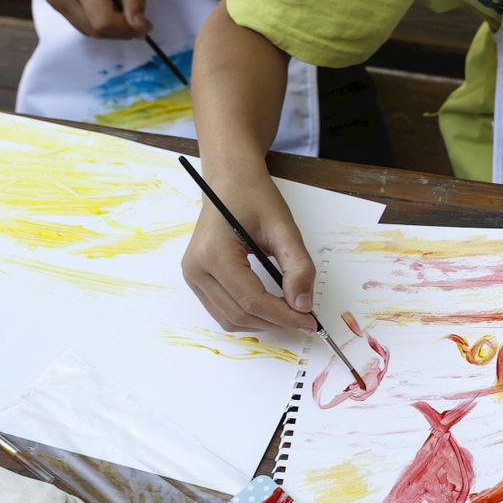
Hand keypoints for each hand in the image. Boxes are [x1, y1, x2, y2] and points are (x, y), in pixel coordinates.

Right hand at [45, 0, 147, 37]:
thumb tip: (140, 27)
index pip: (103, 20)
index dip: (128, 28)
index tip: (146, 24)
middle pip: (95, 30)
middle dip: (122, 31)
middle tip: (140, 21)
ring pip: (88, 31)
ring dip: (112, 29)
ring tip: (125, 11)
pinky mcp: (53, 2)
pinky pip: (81, 23)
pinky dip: (99, 23)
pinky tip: (110, 8)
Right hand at [180, 164, 318, 332]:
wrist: (230, 180)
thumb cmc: (253, 197)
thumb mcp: (284, 228)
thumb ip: (297, 267)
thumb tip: (303, 305)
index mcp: (214, 254)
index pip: (251, 301)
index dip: (284, 316)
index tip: (310, 321)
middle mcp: (196, 268)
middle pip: (239, 314)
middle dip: (275, 321)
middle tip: (305, 318)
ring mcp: (192, 275)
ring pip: (228, 319)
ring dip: (261, 322)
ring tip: (289, 313)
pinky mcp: (196, 278)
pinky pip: (222, 310)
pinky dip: (248, 315)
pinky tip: (270, 307)